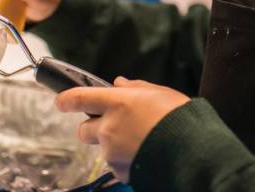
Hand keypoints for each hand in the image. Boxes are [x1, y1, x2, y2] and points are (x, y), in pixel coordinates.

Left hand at [55, 77, 190, 181]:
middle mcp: (110, 127)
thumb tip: (121, 83)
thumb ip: (136, 87)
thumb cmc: (180, 118)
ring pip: (103, 148)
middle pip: (84, 130)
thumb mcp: (160, 93)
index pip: (79, 98)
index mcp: (117, 102)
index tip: (60, 101)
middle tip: (110, 125)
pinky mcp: (121, 171)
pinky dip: (125, 160)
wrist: (194, 151)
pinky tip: (143, 153)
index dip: (66, 99)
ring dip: (113, 145)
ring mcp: (113, 151)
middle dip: (92, 127)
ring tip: (140, 141)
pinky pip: (116, 164)